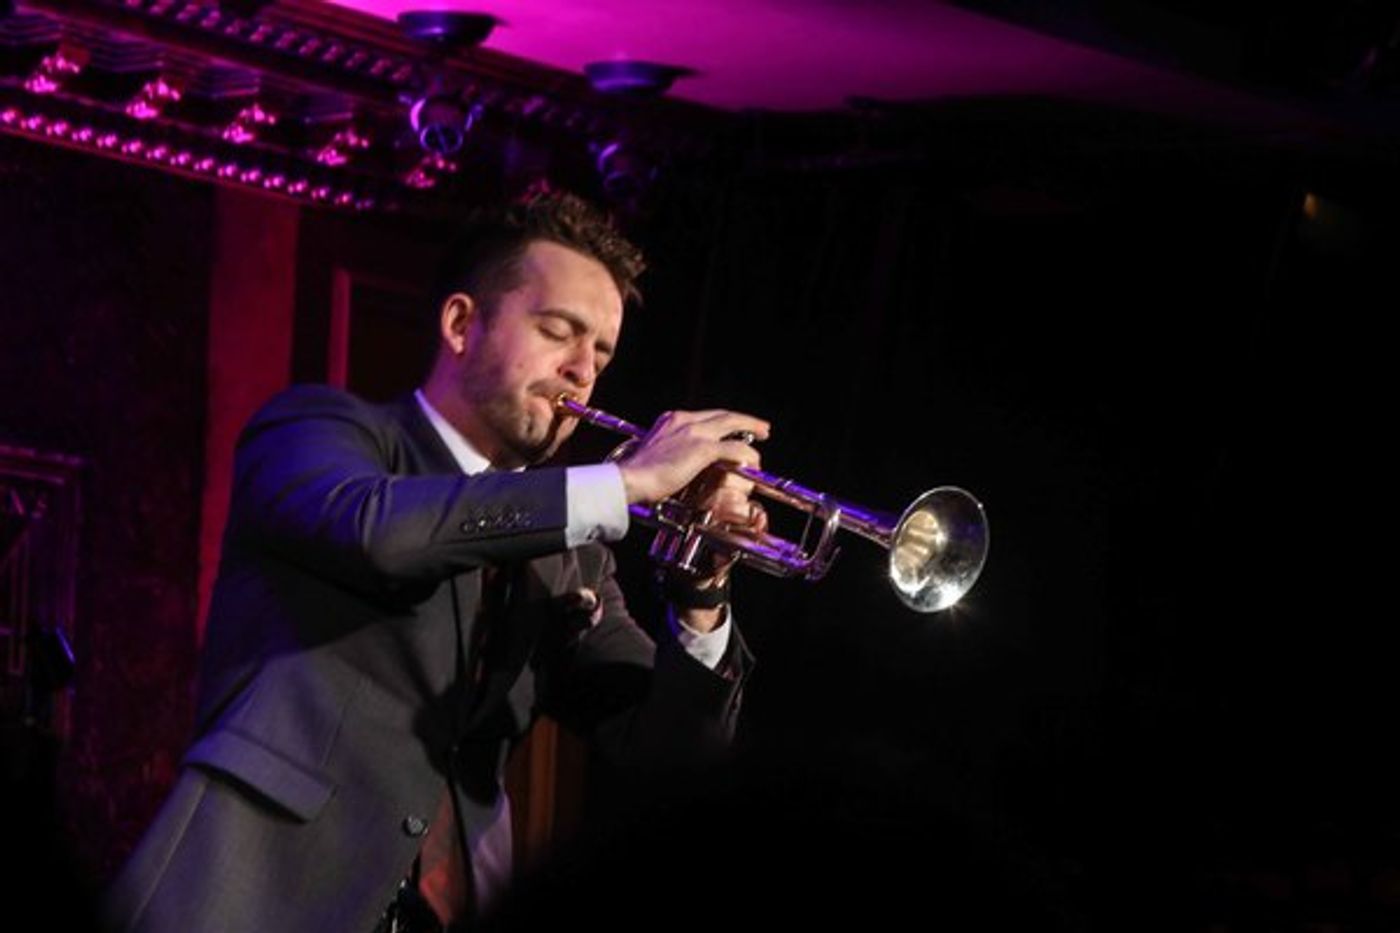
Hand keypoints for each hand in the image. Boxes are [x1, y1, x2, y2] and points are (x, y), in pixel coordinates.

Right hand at [615, 409, 769, 505]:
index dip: (724, 419)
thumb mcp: (654, 453)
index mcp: (671, 420)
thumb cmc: (635, 474)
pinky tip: (752, 461)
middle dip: (744, 419)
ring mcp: (694, 433)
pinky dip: (745, 454)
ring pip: (732, 424)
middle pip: (723, 415)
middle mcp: (684, 420)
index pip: (705, 415)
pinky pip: (733, 449)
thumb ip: (670, 451)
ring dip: (751, 430)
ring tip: (763, 435)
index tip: (734, 425)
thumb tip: (679, 462)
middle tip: (760, 426)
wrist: (627, 479)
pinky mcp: (701, 449)